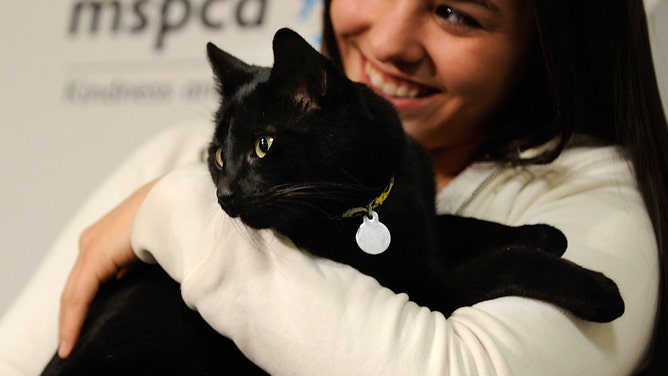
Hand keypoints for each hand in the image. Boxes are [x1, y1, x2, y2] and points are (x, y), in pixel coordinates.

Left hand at [57, 179, 158, 358]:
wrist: (176, 202)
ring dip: (70, 322)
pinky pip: (78, 296)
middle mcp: (91, 241)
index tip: (84, 327)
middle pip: (75, 287)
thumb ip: (138, 264)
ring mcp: (90, 247)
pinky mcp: (95, 256)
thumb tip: (134, 284)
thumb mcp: (151, 247)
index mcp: (104, 237)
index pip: (87, 278)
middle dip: (71, 316)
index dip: (82, 304)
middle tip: (70, 343)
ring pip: (73, 294)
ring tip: (68, 348)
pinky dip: (73, 320)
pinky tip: (70, 340)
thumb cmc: (172, 220)